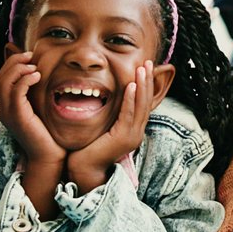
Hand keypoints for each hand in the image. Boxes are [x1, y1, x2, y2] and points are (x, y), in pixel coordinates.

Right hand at [0, 45, 64, 164]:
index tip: (30, 57)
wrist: (49, 157)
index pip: (2, 78)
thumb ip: (36, 94)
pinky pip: (16, 91)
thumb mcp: (40, 109)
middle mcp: (3, 109)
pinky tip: (37, 76)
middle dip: (15, 61)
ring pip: (5, 81)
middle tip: (31, 55)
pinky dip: (24, 79)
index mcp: (7, 106)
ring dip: (19, 68)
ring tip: (34, 65)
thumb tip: (42, 74)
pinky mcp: (17, 116)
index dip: (13, 63)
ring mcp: (8, 113)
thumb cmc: (49, 134)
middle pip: (0, 76)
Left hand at [67, 60, 159, 190]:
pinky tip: (132, 86)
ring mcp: (132, 136)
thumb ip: (108, 114)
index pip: (143, 103)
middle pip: (147, 102)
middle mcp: (136, 132)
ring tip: (143, 68)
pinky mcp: (123, 138)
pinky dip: (131, 99)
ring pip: (141, 107)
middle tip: (149, 62)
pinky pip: (129, 114)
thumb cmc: (88, 148)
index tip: (145, 67)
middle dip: (148, 81)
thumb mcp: (102, 126)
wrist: (83, 169)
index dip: (146, 85)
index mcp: (132, 129)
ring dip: (142, 85)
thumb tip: (107, 96)